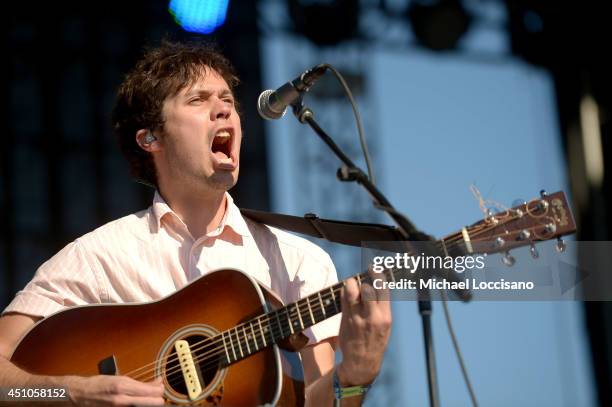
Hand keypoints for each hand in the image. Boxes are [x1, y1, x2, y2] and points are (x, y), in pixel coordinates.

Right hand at [66, 375, 163, 405]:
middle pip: (152, 403)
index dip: (160, 390)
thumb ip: (140, 383)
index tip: (161, 388)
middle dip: (158, 399)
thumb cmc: (99, 384)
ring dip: (148, 403)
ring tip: (147, 399)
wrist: (79, 395)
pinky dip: (138, 406)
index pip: (151, 392)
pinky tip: (138, 403)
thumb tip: (158, 382)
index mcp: (123, 386)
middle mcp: (121, 399)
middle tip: (158, 396)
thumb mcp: (120, 379)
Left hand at [337, 270, 391, 385]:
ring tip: (353, 286)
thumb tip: (376, 284)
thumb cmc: (375, 341)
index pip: (383, 289)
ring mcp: (357, 317)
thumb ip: (381, 306)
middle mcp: (372, 316)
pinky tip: (347, 294)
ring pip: (352, 290)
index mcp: (385, 317)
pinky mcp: (345, 319)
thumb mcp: (385, 326)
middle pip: (367, 287)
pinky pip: (344, 298)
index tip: (374, 267)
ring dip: (352, 283)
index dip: (378, 275)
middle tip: (364, 276)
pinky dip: (345, 292)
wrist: (361, 363)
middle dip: (365, 278)